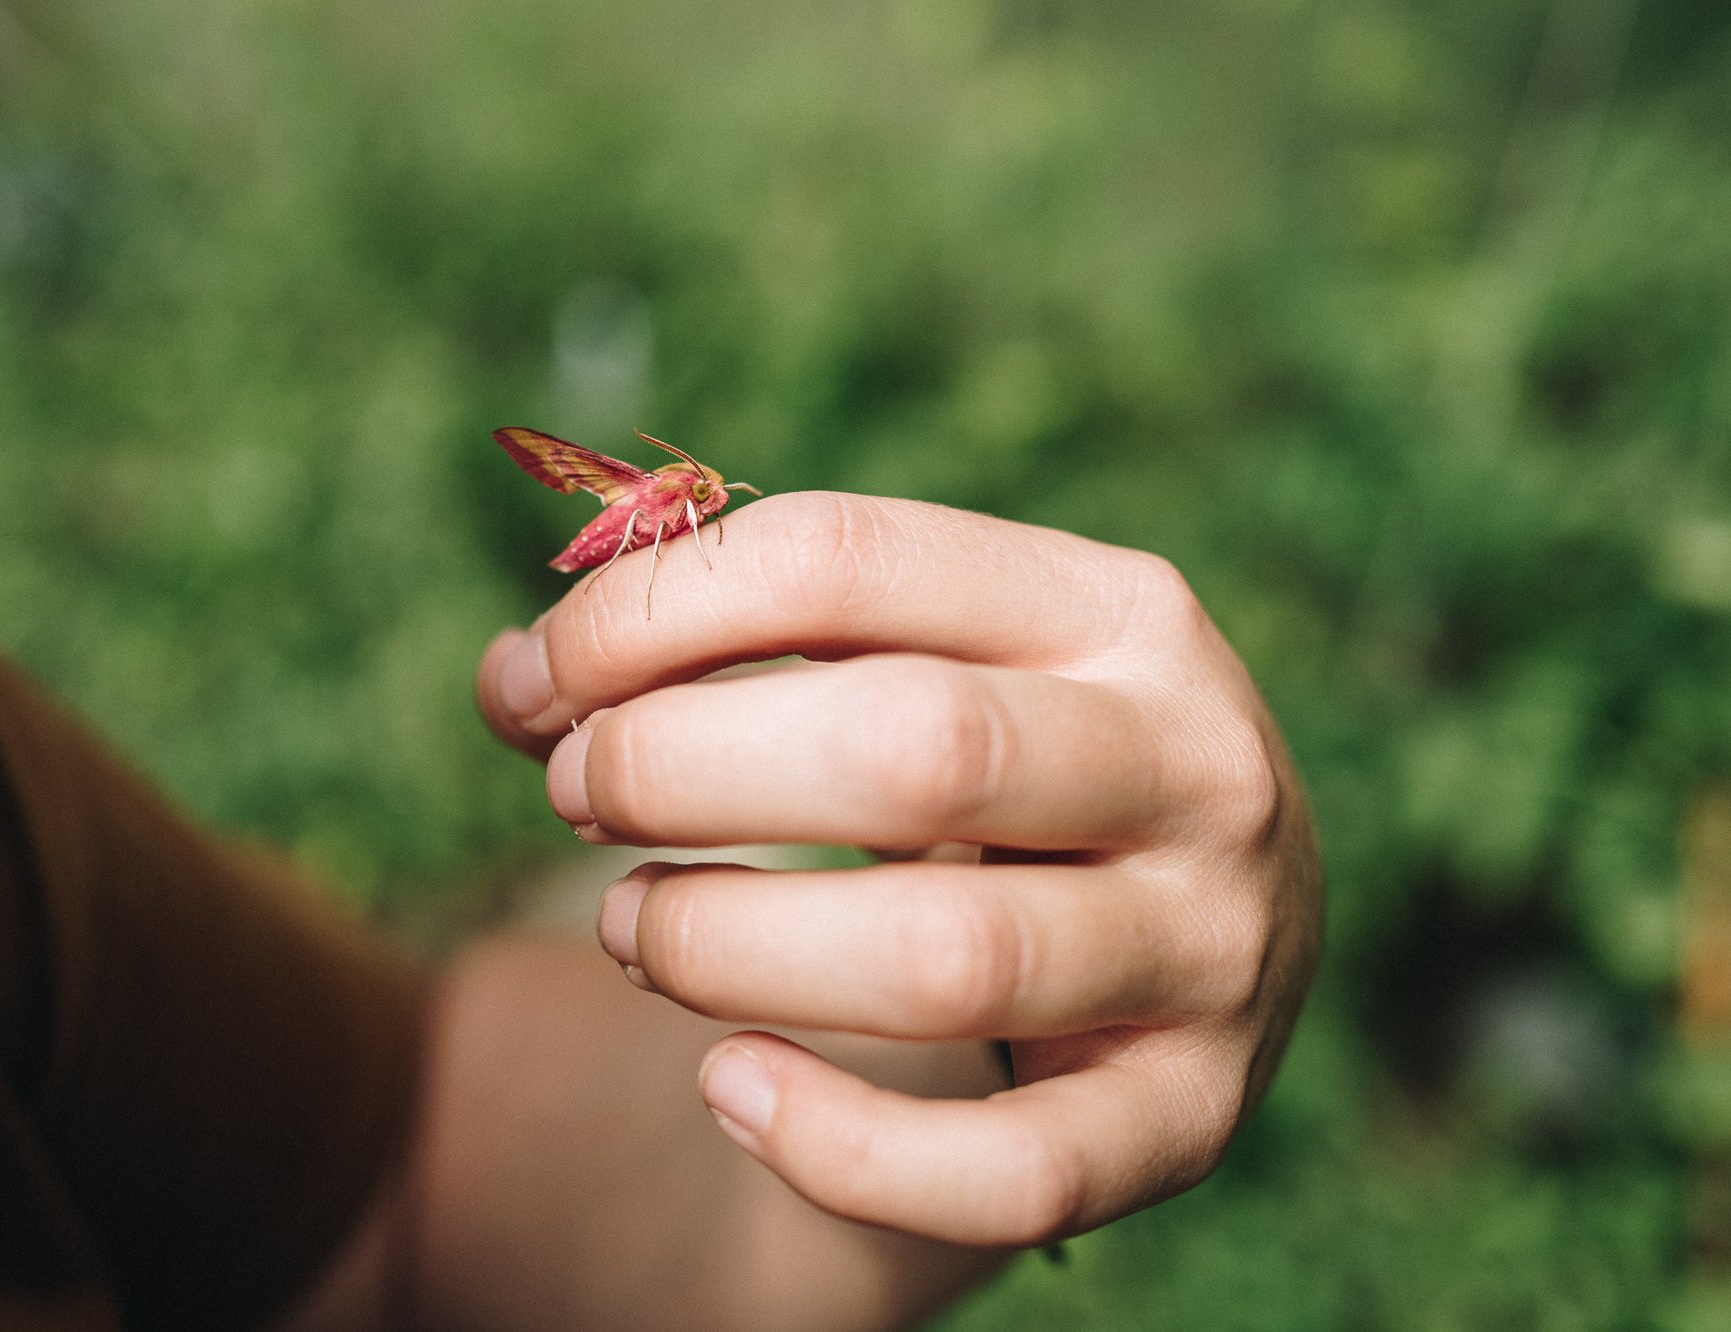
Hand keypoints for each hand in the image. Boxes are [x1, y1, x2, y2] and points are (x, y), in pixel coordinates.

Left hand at [474, 492, 1319, 1248]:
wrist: (1214, 924)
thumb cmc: (1001, 768)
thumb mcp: (907, 662)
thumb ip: (726, 654)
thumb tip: (516, 679)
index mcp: (1109, 602)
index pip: (843, 560)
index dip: (649, 614)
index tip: (541, 679)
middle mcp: (1192, 759)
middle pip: (910, 747)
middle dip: (681, 771)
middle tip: (579, 794)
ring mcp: (1211, 947)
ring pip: (947, 961)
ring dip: (729, 947)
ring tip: (633, 930)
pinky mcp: (1191, 1118)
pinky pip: (1009, 1171)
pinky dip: (838, 1148)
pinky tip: (729, 1089)